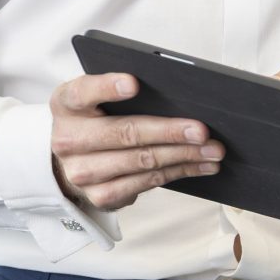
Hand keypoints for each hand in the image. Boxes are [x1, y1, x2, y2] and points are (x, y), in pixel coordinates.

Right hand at [48, 72, 224, 211]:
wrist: (72, 159)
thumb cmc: (95, 117)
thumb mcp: (95, 96)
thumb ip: (121, 89)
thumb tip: (177, 90)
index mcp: (66, 104)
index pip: (82, 92)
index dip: (107, 87)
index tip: (134, 84)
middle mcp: (68, 140)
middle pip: (125, 133)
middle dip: (169, 131)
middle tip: (202, 129)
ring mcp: (83, 172)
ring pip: (142, 161)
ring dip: (184, 155)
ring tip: (213, 149)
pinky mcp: (101, 196)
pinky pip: (148, 182)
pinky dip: (179, 172)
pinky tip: (201, 165)